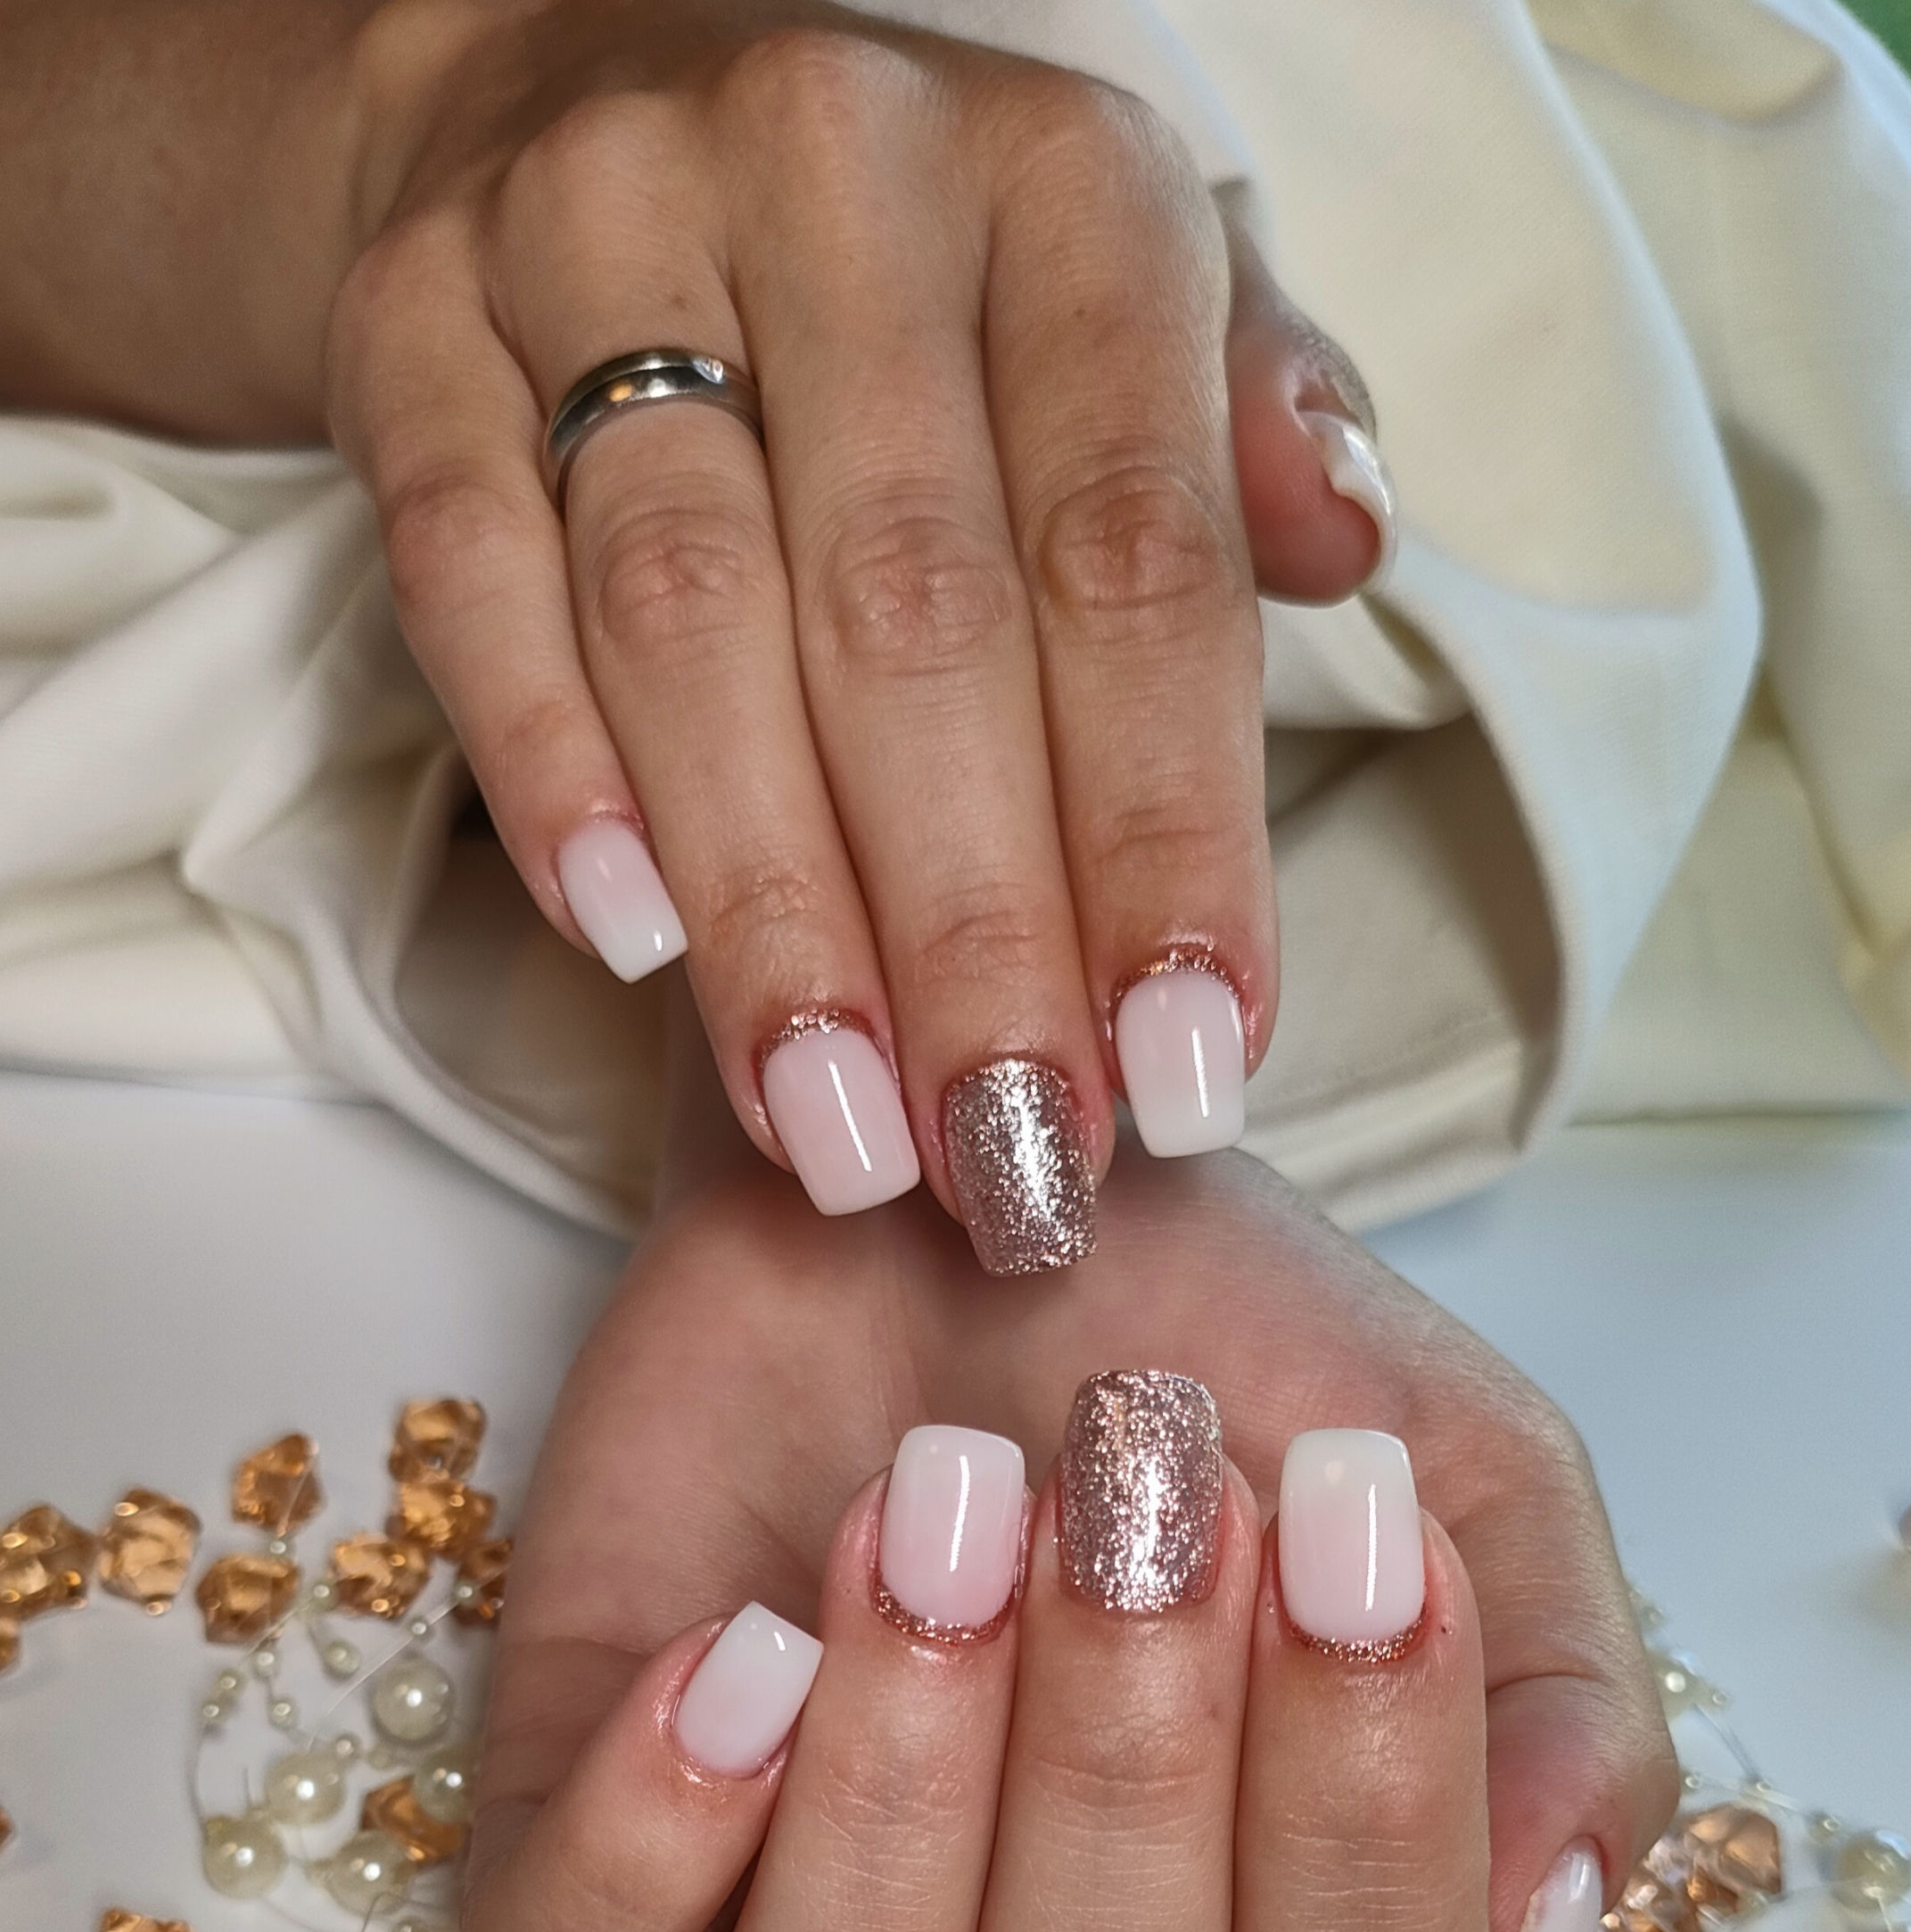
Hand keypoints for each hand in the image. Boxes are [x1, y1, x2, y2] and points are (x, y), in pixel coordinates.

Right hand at [327, 3, 1394, 1267]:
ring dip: (771, 906)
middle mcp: (837, 170)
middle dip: (972, 929)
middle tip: (1008, 1157)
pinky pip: (468, 562)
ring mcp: (602, 226)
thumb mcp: (1120, 303)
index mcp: (1062, 186)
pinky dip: (545, 766)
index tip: (1190, 1065)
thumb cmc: (913, 286)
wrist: (583, 97)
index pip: (1135, 554)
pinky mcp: (413, 314)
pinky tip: (625, 944)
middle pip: (914, 613)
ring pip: (688, 610)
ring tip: (833, 1124)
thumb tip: (1347, 542)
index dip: (1166, 832)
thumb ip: (1239, 432)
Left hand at [460, 1137, 1674, 1931]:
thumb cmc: (1217, 1344)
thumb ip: (1557, 1698)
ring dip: (892, 1808)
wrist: (956, 1167)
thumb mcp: (1461, 1467)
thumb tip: (1537, 1919)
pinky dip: (648, 1850)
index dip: (1358, 1821)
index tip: (1334, 1509)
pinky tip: (735, 1647)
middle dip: (1121, 1778)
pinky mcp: (586, 1869)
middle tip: (1121, 1477)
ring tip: (931, 1513)